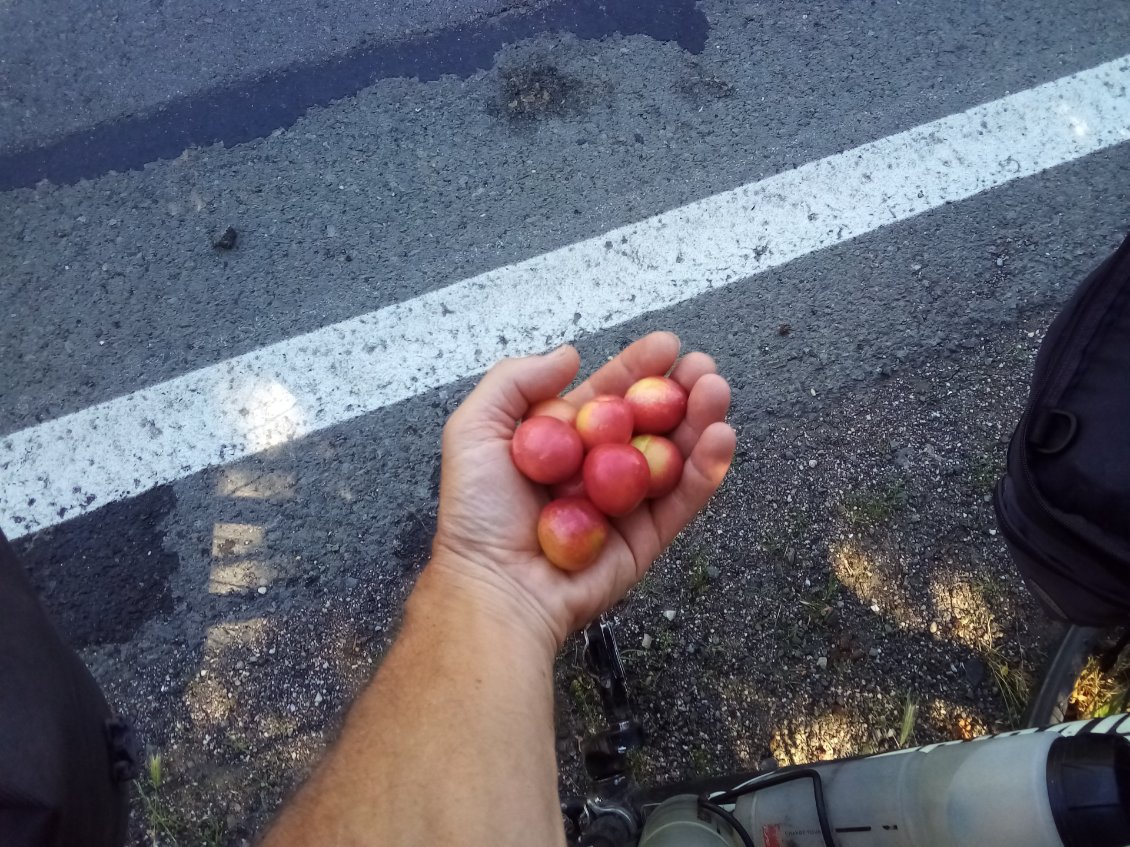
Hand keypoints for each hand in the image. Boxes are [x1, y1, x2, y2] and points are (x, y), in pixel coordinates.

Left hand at [428, 332, 735, 648]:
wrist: (496, 586)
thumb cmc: (477, 515)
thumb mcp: (473, 430)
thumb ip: (514, 382)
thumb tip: (570, 355)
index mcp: (559, 442)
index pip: (606, 397)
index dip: (637, 368)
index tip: (667, 345)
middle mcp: (596, 470)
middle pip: (649, 422)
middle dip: (679, 391)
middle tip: (702, 368)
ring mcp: (624, 505)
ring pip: (673, 456)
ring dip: (700, 420)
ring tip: (716, 391)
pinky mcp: (647, 540)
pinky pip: (682, 500)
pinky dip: (707, 469)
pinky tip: (720, 437)